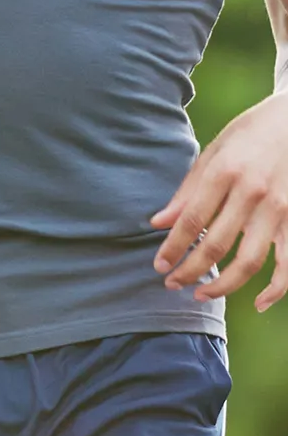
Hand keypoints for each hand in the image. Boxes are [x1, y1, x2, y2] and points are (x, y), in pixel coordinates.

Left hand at [151, 91, 287, 311]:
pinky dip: (277, 289)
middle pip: (216, 245)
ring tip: (201, 293)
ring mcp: (279, 208)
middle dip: (189, 270)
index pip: (191, 221)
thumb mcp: (215, 151)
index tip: (159, 265)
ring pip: (249, 262)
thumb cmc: (251, 133)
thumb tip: (159, 222)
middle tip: (172, 283)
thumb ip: (188, 190)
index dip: (172, 247)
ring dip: (223, 285)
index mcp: (225, 172)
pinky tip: (259, 303)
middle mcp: (252, 193)